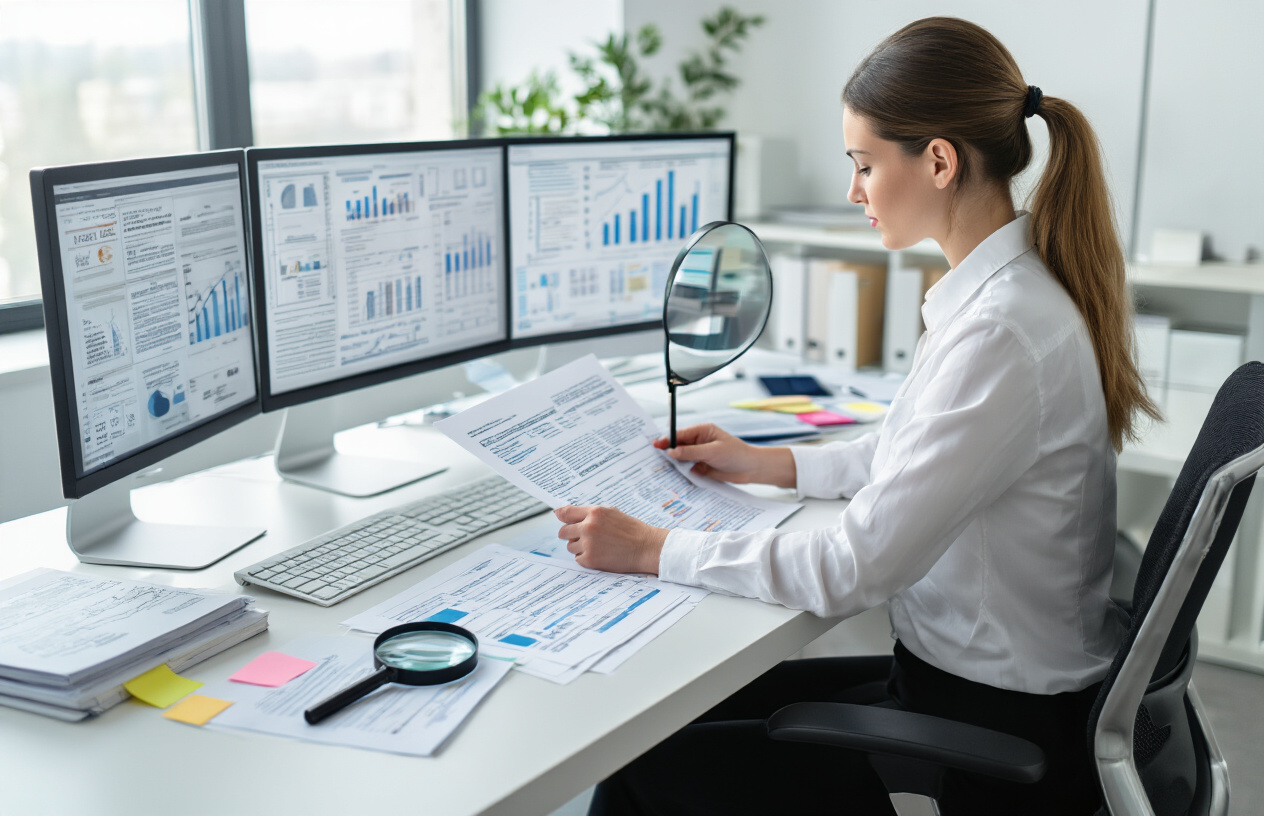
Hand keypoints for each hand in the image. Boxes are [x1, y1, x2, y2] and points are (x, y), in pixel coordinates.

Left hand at [555, 505, 667, 574]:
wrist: (646, 547)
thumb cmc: (631, 530)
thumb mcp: (611, 513)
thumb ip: (589, 513)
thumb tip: (563, 513)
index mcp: (594, 513)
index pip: (565, 513)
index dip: (561, 516)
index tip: (559, 518)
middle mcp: (588, 527)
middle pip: (563, 532)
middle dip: (570, 535)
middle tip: (582, 537)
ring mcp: (588, 544)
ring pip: (570, 546)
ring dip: (579, 547)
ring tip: (597, 546)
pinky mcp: (590, 560)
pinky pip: (578, 559)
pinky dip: (586, 558)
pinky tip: (600, 554)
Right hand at [653, 423, 796, 487]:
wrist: (751, 469)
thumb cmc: (736, 454)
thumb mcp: (713, 451)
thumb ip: (691, 452)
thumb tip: (672, 451)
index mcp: (702, 431)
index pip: (681, 434)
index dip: (667, 440)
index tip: (656, 445)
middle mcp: (699, 442)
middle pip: (678, 446)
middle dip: (667, 452)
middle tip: (653, 458)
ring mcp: (699, 455)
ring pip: (681, 459)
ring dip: (673, 464)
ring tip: (660, 469)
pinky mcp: (701, 467)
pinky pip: (686, 469)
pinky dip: (680, 473)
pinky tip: (673, 477)